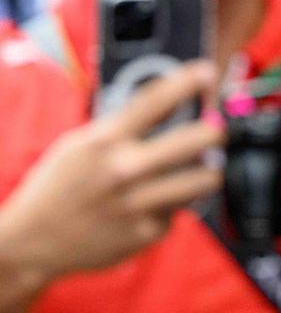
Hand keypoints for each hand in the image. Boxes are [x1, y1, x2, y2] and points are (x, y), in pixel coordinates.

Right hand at [0, 62, 222, 311]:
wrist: (33, 240)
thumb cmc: (60, 186)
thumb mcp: (82, 145)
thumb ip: (123, 126)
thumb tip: (171, 104)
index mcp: (105, 141)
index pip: (154, 101)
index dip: (186, 81)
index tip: (207, 72)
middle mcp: (124, 169)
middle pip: (198, 139)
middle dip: (215, 132)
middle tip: (214, 132)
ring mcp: (138, 203)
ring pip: (205, 179)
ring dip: (207, 172)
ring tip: (199, 170)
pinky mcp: (146, 232)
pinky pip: (181, 210)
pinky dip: (175, 205)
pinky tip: (156, 204)